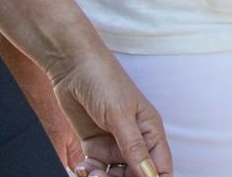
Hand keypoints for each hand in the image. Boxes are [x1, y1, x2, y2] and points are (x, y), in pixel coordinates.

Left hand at [50, 51, 170, 176]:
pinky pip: (96, 169)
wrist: (71, 65)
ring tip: (92, 172)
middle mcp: (135, 141)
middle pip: (137, 176)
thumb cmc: (103, 80)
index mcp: (151, 132)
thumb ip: (134, 147)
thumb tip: (149, 175)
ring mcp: (114, 144)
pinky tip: (83, 167)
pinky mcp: (94, 145)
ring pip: (115, 176)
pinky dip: (90, 173)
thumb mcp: (120, 115)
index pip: (160, 169)